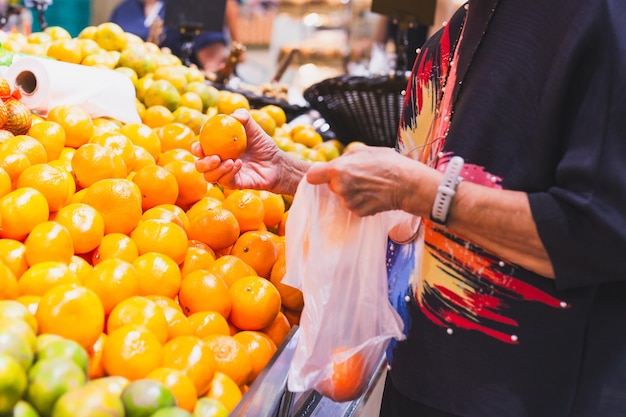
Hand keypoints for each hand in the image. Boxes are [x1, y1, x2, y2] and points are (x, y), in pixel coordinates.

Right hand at [192, 109, 283, 190]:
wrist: (277, 163)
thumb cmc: (263, 145)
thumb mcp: (254, 129)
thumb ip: (244, 117)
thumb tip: (233, 115)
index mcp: (218, 149)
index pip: (200, 150)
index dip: (196, 149)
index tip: (200, 146)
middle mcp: (219, 163)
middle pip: (200, 166)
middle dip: (203, 163)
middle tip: (215, 157)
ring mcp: (226, 175)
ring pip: (210, 177)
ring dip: (217, 170)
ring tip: (231, 161)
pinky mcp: (235, 184)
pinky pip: (225, 182)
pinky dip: (229, 173)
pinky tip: (238, 164)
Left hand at [306, 145, 427, 215]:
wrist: (407, 184)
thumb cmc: (388, 163)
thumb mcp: (363, 150)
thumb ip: (345, 157)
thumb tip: (337, 163)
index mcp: (338, 170)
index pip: (312, 176)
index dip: (318, 174)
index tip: (323, 174)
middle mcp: (340, 188)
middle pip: (331, 185)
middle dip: (341, 180)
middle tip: (359, 175)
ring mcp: (348, 202)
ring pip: (343, 196)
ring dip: (352, 191)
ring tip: (370, 183)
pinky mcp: (358, 212)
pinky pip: (354, 205)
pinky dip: (361, 201)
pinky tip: (373, 194)